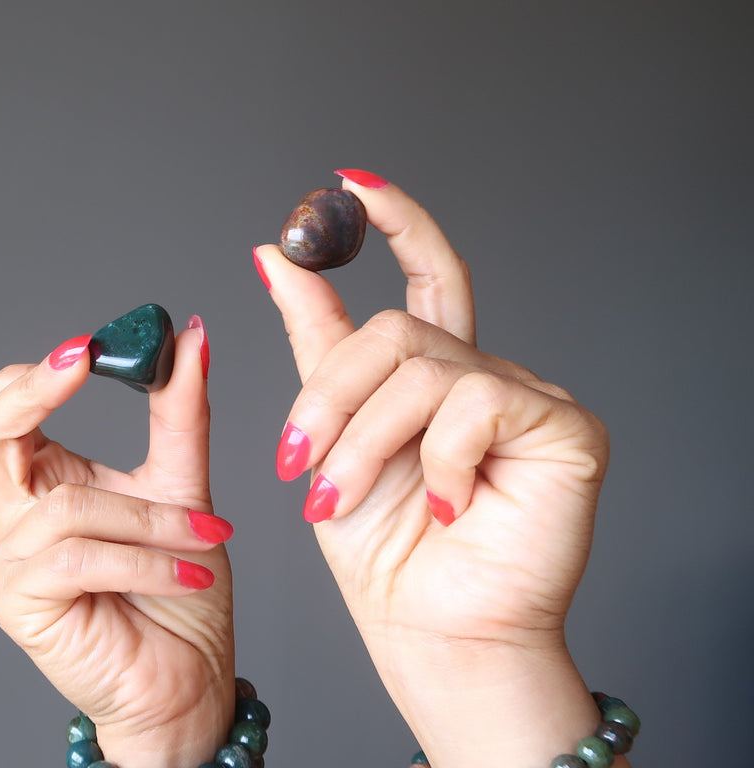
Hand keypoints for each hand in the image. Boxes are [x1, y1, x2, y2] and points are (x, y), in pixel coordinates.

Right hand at [0, 319, 233, 767]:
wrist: (186, 680)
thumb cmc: (178, 591)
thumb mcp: (182, 489)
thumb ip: (179, 417)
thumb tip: (191, 340)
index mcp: (45, 483)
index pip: (5, 411)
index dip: (38, 373)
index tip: (94, 345)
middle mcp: (16, 517)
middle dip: (36, 389)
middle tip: (85, 359)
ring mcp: (9, 562)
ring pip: (70, 505)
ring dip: (152, 519)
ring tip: (207, 539)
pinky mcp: (19, 602)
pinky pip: (79, 556)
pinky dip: (144, 558)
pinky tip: (190, 572)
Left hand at [256, 172, 622, 765]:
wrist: (432, 634)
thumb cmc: (385, 550)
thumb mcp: (330, 436)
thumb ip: (316, 345)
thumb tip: (276, 254)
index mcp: (433, 377)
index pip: (426, 275)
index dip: (393, 220)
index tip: (343, 183)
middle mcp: (483, 375)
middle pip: (399, 328)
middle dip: (329, 391)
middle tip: (296, 457)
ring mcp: (527, 398)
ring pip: (424, 368)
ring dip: (364, 439)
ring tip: (340, 499)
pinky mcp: (565, 429)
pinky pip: (478, 404)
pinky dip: (439, 460)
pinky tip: (445, 505)